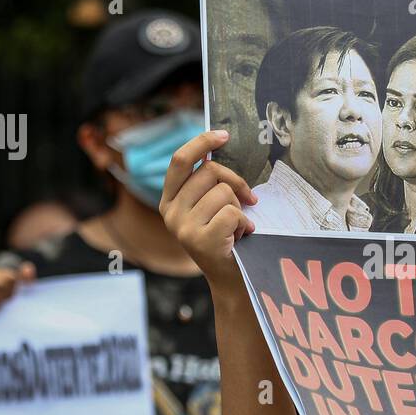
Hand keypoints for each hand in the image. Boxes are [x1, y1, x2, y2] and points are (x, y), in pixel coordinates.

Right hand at [158, 129, 257, 292]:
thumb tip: (218, 146)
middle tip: (247, 200)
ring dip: (240, 208)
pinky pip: (233, 212)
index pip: (180, 161)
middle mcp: (170, 213)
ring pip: (223, 193)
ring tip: (237, 228)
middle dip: (235, 183)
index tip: (223, 135)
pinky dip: (245, 223)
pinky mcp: (200, 240)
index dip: (201, 143)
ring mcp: (183, 227)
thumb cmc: (226, 239)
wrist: (232, 279)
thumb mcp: (209, 208)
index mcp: (169, 201)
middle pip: (209, 172)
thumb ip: (207, 184)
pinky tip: (241, 237)